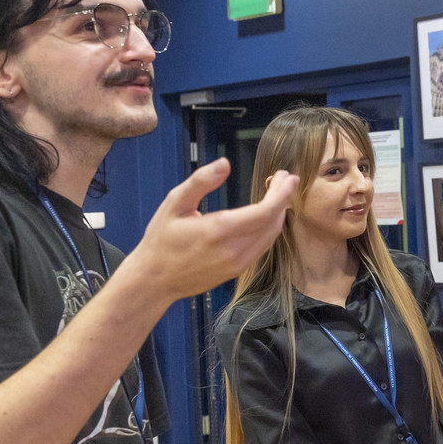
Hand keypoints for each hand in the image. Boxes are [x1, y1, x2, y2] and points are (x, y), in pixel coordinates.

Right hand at [127, 160, 297, 302]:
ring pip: (270, 236)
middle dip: (283, 198)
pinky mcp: (237, 271)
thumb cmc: (161, 239)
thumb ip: (200, 182)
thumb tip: (225, 163)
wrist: (155, 279)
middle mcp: (233, 250)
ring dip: (278, 213)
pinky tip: (265, 214)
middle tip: (283, 179)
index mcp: (219, 230)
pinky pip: (261, 247)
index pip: (265, 211)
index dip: (281, 193)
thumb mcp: (174, 204)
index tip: (287, 177)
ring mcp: (237, 263)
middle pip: (272, 223)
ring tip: (277, 193)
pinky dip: (268, 228)